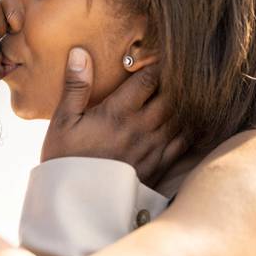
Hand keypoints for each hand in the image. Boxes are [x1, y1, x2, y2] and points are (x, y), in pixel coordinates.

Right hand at [41, 48, 187, 183]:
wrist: (76, 204)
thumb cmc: (65, 160)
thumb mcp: (63, 122)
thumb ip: (76, 86)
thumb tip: (80, 52)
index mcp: (118, 113)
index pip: (148, 79)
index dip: (157, 63)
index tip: (161, 52)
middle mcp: (141, 128)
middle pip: (172, 95)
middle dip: (176, 79)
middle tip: (181, 66)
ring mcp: (154, 148)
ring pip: (182, 116)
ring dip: (187, 101)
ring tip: (190, 88)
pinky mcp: (159, 166)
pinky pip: (184, 141)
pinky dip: (191, 127)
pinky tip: (193, 119)